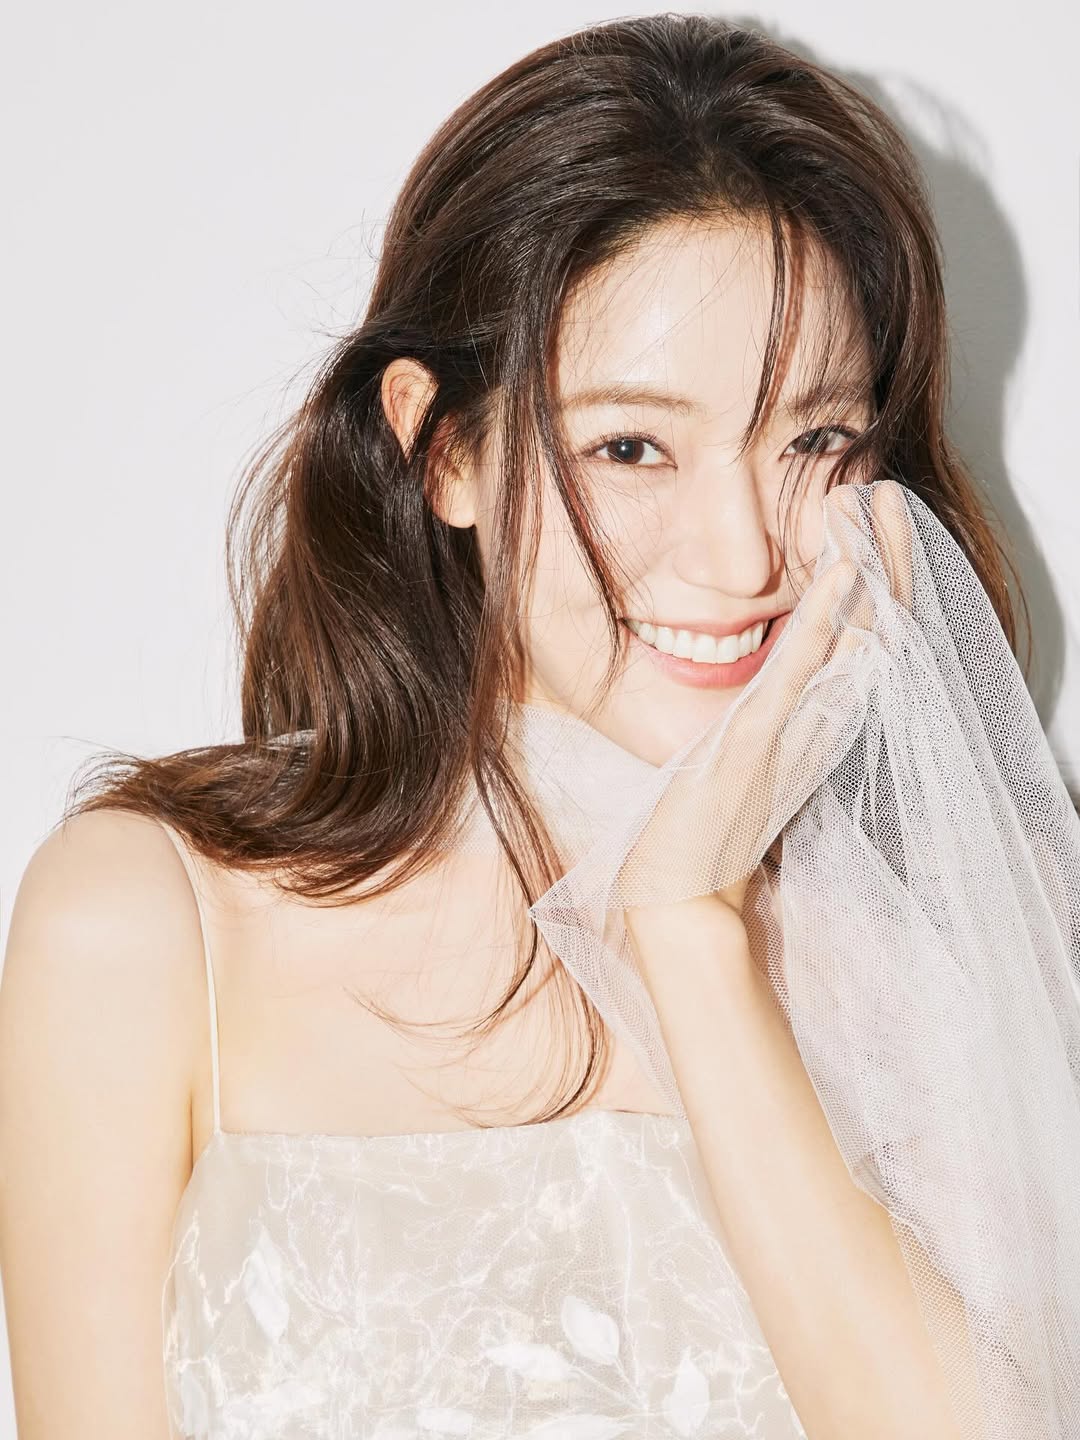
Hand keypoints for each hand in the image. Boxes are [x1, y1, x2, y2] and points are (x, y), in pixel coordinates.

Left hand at [621, 480, 914, 971]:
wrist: (678, 882)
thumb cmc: (701, 818)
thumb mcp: (738, 749)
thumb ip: (757, 709)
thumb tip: (738, 660)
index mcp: (814, 717)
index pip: (859, 634)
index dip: (876, 576)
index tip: (872, 516)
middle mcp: (819, 718)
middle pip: (871, 624)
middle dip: (885, 556)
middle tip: (888, 493)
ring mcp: (797, 725)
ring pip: (848, 633)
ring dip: (866, 565)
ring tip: (872, 505)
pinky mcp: (763, 736)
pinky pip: (802, 667)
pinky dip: (825, 615)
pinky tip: (841, 570)